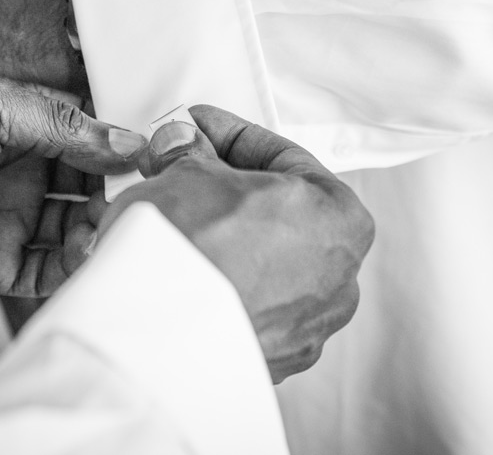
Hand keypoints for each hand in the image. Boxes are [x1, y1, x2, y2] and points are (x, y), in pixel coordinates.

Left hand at [0, 55, 145, 294]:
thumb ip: (60, 124)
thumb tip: (129, 141)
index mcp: (19, 121)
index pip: (89, 137)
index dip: (124, 147)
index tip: (161, 157)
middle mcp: (18, 169)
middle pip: (89, 185)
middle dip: (120, 192)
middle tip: (147, 199)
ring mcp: (5, 216)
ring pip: (73, 228)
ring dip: (101, 229)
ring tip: (118, 228)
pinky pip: (43, 269)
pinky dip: (71, 267)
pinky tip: (89, 256)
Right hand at [90, 105, 374, 382]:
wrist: (149, 338)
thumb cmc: (190, 252)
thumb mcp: (188, 172)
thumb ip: (192, 154)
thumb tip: (183, 146)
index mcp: (342, 219)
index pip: (282, 157)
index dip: (228, 136)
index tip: (196, 130)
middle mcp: (339, 280)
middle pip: (276, 215)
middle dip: (223, 190)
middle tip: (178, 171)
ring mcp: (308, 329)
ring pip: (261, 264)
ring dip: (218, 238)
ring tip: (168, 220)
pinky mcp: (271, 362)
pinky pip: (245, 307)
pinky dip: (217, 284)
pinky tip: (178, 268)